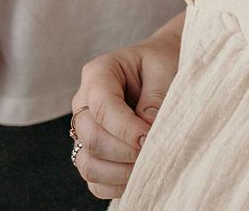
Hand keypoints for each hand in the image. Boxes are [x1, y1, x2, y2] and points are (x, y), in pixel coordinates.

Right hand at [70, 15, 183, 198]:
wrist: (162, 69)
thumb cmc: (161, 63)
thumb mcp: (163, 67)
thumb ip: (155, 97)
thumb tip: (146, 133)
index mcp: (98, 74)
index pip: (102, 107)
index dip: (125, 128)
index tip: (149, 138)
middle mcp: (84, 103)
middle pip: (91, 138)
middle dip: (124, 152)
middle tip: (154, 152)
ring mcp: (85, 130)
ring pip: (88, 164)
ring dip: (120, 172)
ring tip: (149, 164)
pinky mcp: (93, 153)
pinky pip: (95, 181)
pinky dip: (116, 185)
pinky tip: (139, 174)